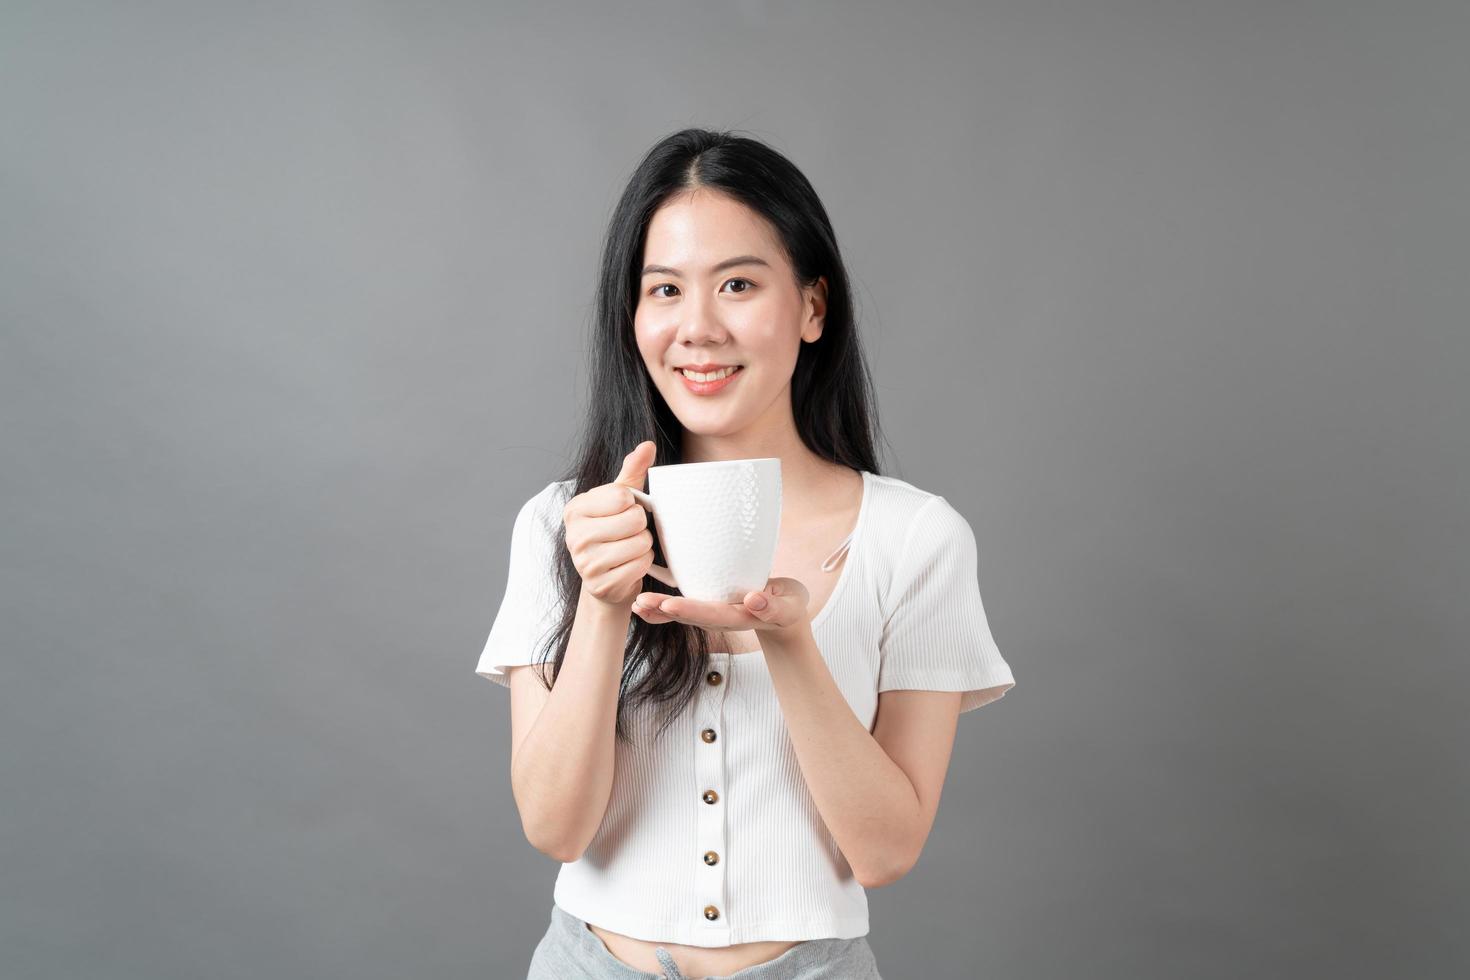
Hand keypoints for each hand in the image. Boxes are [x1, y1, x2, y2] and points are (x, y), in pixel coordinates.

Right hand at [564, 441, 658, 606]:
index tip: (624, 511)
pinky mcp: (600, 585)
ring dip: (644, 546)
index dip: (633, 503)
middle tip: (630, 532)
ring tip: (630, 548)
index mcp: (575, 509)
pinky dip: (643, 564)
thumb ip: (632, 472)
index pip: (622, 496)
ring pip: (641, 543)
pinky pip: (640, 566)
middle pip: (634, 520)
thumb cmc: (613, 533)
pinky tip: (630, 564)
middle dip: (641, 526)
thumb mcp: (619, 501)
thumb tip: (647, 445)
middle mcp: (574, 536)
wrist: (605, 579)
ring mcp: (585, 563)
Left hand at [632, 577, 811, 636]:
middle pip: (691, 615)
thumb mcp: (791, 605)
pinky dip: (660, 608)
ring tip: (635, 605)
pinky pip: (682, 609)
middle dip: (665, 610)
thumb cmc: (789, 605)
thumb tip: (753, 599)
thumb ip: (774, 606)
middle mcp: (722, 618)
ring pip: (682, 614)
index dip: (690, 609)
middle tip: (641, 603)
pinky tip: (640, 605)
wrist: (785, 616)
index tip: (668, 604)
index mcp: (742, 616)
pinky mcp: (708, 608)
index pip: (713, 614)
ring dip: (657, 610)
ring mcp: (713, 615)